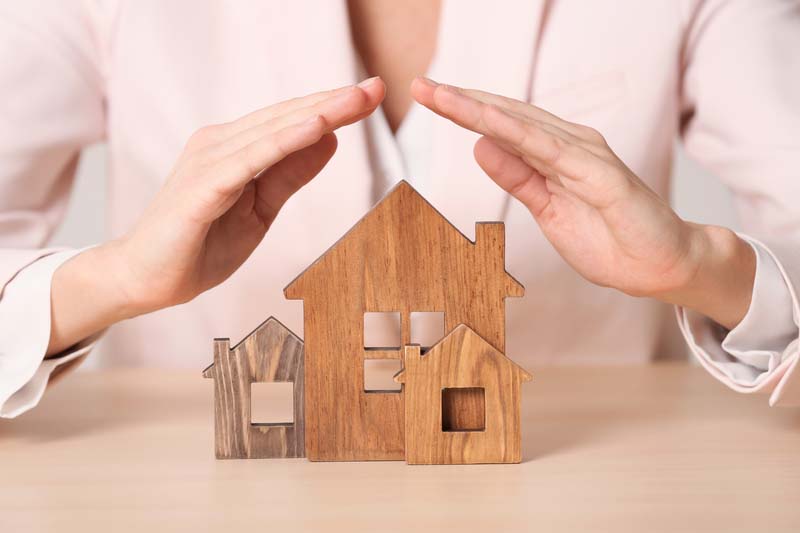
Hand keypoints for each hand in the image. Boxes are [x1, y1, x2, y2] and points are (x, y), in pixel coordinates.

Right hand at [48, 78, 385, 354]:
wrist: (148, 279)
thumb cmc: (202, 243)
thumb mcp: (261, 208)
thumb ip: (291, 174)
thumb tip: (330, 140)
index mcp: (235, 148)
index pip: (290, 120)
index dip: (331, 107)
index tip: (372, 94)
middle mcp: (220, 144)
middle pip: (286, 117)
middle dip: (334, 102)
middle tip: (377, 87)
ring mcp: (209, 162)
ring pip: (272, 132)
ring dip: (317, 113)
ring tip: (356, 99)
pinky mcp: (202, 187)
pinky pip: (250, 161)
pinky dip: (283, 142)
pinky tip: (315, 128)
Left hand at [411, 77, 754, 328]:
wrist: (661, 266)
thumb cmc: (609, 238)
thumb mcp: (547, 210)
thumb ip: (518, 178)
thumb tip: (480, 147)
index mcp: (554, 155)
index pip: (502, 126)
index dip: (464, 111)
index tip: (428, 98)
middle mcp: (568, 145)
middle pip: (506, 116)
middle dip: (461, 100)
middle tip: (420, 85)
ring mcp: (585, 155)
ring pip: (522, 125)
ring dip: (480, 108)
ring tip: (442, 95)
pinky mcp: (599, 174)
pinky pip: (549, 150)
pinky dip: (515, 133)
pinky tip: (485, 122)